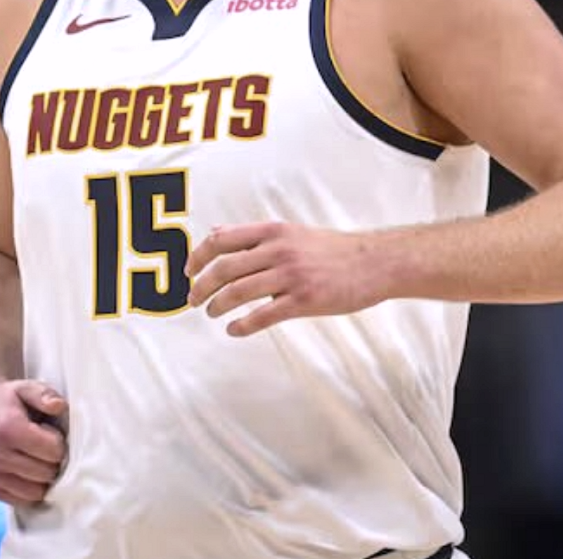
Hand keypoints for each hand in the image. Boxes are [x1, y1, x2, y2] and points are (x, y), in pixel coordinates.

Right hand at [0, 379, 68, 506]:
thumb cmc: (8, 399)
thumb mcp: (27, 387)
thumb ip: (45, 395)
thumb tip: (59, 406)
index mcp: (8, 429)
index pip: (53, 451)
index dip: (59, 442)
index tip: (50, 433)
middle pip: (45, 473)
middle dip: (52, 461)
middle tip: (45, 447)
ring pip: (35, 492)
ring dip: (42, 478)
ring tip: (36, 458)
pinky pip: (20, 501)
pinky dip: (29, 489)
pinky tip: (27, 471)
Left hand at [185, 222, 385, 336]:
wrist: (374, 262)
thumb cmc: (332, 249)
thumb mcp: (290, 232)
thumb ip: (253, 235)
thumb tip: (216, 234)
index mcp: (273, 231)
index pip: (221, 240)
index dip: (198, 257)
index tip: (188, 272)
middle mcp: (278, 250)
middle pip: (223, 268)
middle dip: (201, 287)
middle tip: (193, 300)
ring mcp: (291, 276)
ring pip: (238, 292)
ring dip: (217, 306)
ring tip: (212, 314)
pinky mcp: (304, 300)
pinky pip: (262, 316)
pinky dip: (241, 325)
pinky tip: (233, 330)